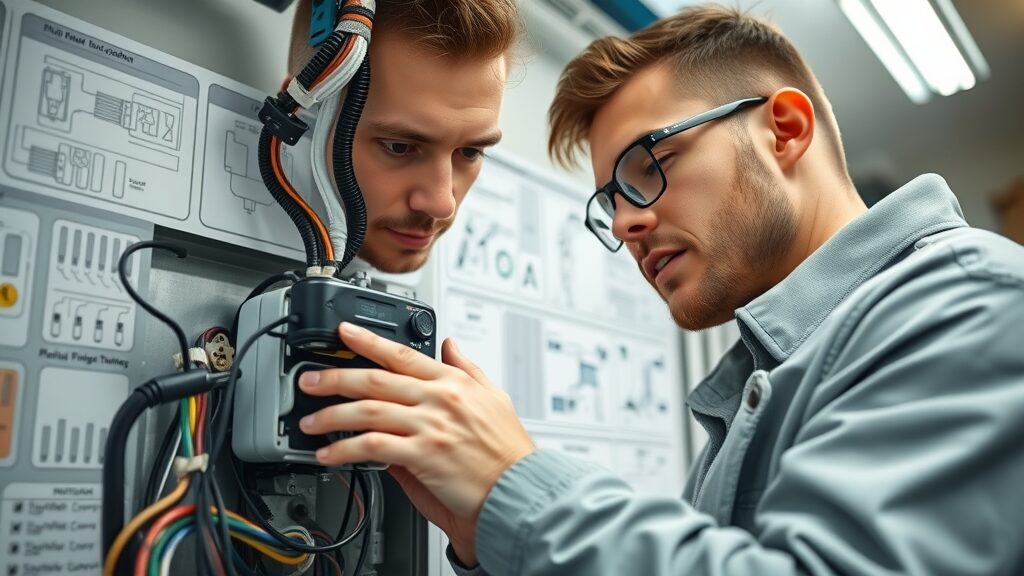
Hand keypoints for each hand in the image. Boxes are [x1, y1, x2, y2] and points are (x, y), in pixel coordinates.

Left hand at [297, 322, 535, 565]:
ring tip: (310, 422)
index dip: (368, 341)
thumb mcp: (494, 396)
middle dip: (334, 378)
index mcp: (453, 382)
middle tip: (309, 381)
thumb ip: (467, 368)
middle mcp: (438, 399)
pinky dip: (344, 450)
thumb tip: (450, 345)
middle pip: (375, 379)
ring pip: (367, 411)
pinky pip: (372, 447)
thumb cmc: (507, 449)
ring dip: (332, 416)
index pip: (402, 354)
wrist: (519, 487)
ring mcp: (429, 426)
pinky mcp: (422, 455)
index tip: (343, 333)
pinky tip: (329, 455)